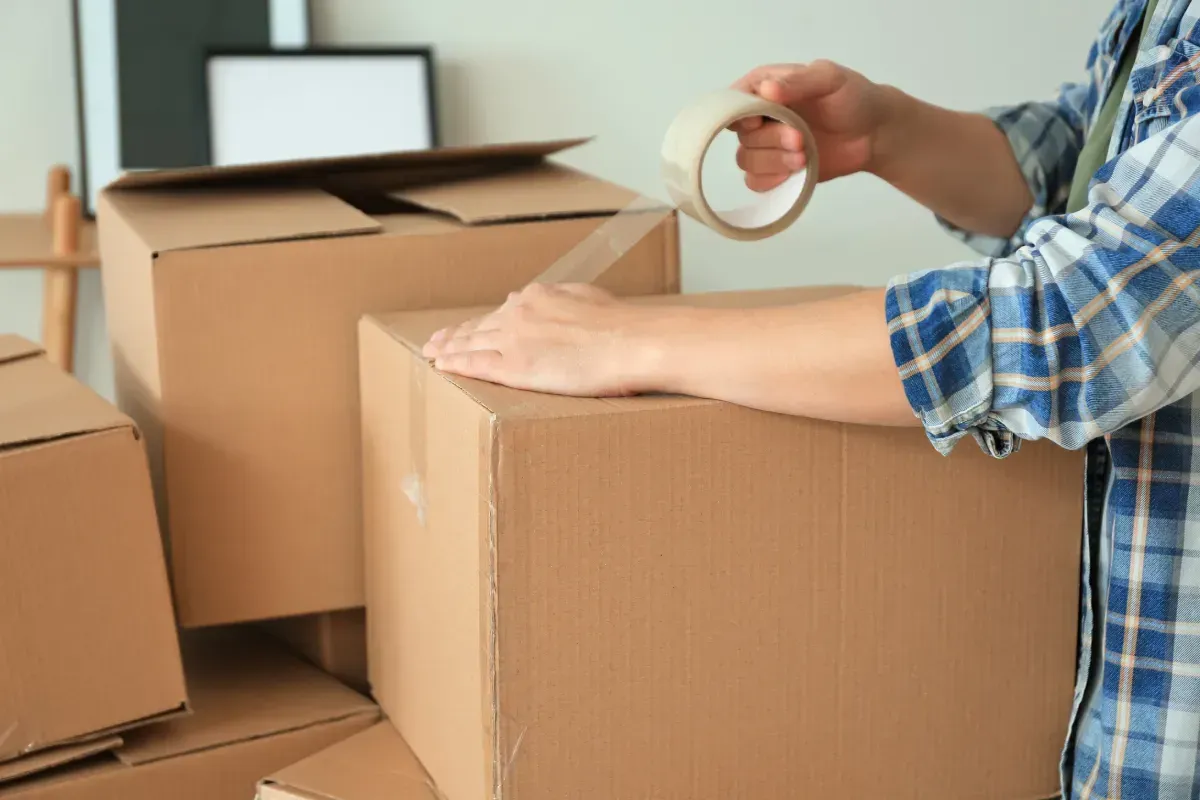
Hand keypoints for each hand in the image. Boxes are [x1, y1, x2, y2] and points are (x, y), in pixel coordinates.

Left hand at [422, 283, 661, 396]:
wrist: (630, 342)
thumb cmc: (620, 324)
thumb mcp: (588, 298)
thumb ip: (563, 301)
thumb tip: (552, 301)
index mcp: (537, 297)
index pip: (502, 311)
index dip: (481, 321)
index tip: (468, 327)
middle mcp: (518, 313)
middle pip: (479, 326)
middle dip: (456, 334)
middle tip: (436, 342)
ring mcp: (513, 339)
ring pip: (471, 343)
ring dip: (448, 348)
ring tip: (433, 354)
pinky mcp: (514, 366)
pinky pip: (476, 364)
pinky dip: (456, 364)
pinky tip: (442, 365)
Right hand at [731, 60, 890, 189]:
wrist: (874, 133)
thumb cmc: (853, 97)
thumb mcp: (829, 78)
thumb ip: (798, 81)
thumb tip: (765, 89)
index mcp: (764, 87)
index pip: (733, 101)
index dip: (740, 115)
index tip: (760, 121)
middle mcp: (761, 116)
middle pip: (742, 136)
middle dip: (770, 141)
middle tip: (800, 139)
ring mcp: (768, 145)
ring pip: (746, 161)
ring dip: (773, 162)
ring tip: (804, 157)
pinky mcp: (777, 170)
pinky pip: (755, 182)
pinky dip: (770, 181)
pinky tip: (792, 173)